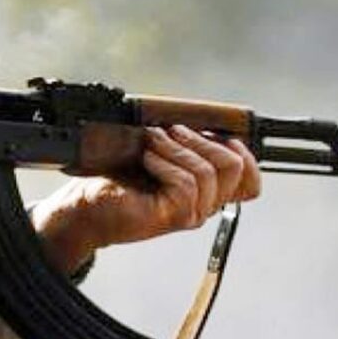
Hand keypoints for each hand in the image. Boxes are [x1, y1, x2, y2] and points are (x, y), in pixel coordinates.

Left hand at [30, 125, 260, 274]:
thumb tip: (205, 121)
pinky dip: (166, 162)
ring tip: (154, 141)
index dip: (247, 156)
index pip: (251, 184)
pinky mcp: (174, 216)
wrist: (86, 205)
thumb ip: (188, 144)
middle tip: (175, 130)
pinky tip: (147, 159)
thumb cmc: (119, 178)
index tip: (225, 136)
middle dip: (206, 140)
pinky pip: (186, 183)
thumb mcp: (161, 152)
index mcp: (207, 192)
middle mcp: (205, 206)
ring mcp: (191, 214)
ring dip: (179, 148)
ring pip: (208, 173)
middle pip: (236, 169)